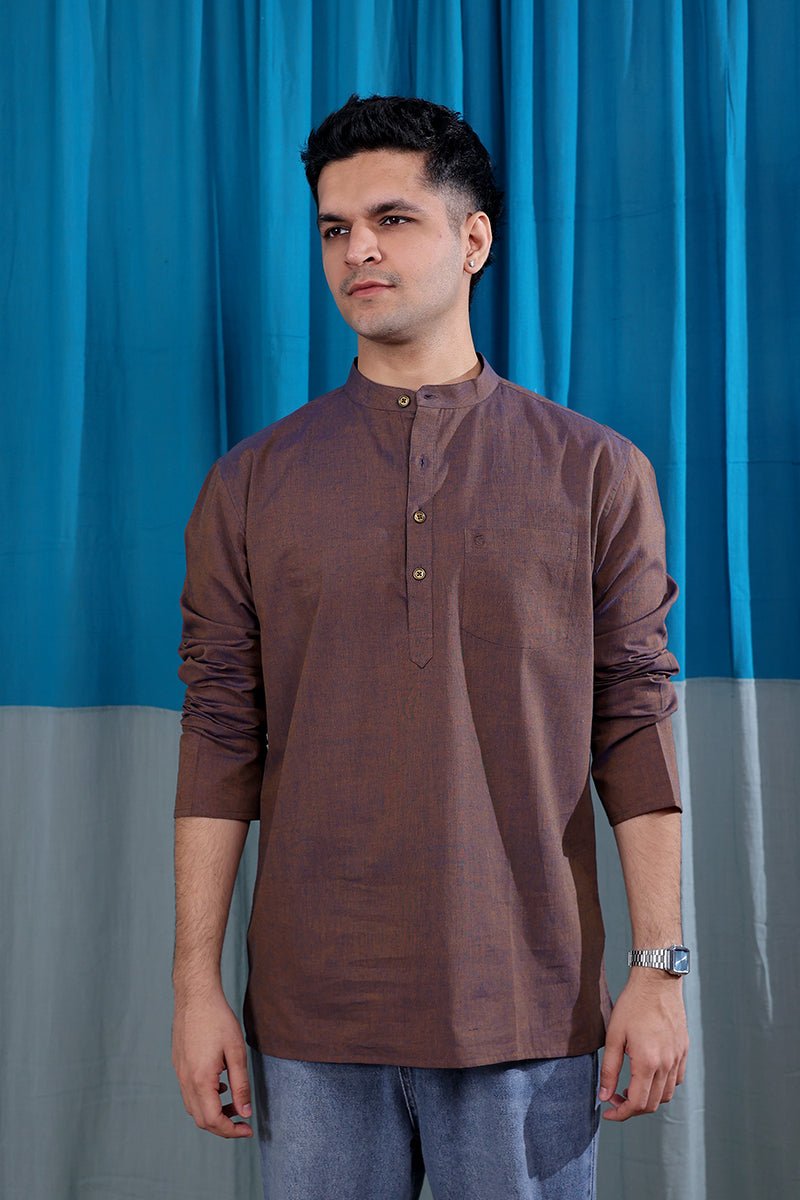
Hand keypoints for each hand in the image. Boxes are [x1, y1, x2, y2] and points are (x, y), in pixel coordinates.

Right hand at [172, 989, 253, 1137]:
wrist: (195, 995)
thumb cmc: (218, 1019)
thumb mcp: (236, 1052)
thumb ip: (240, 1085)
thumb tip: (245, 1113)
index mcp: (200, 1079)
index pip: (213, 1120)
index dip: (231, 1130)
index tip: (248, 1128)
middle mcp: (185, 1080)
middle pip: (201, 1119)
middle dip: (223, 1125)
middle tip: (243, 1119)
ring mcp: (179, 1072)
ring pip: (193, 1107)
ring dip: (213, 1112)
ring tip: (234, 1102)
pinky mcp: (178, 1064)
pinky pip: (189, 1092)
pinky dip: (204, 1099)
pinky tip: (220, 1085)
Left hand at [599, 970, 687, 1120]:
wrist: (657, 981)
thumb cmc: (632, 1005)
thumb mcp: (613, 1036)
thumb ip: (609, 1069)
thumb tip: (604, 1096)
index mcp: (648, 1062)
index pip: (637, 1104)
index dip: (621, 1113)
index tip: (608, 1112)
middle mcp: (667, 1064)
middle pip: (652, 1104)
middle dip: (631, 1108)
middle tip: (614, 1097)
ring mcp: (678, 1058)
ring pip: (666, 1095)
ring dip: (647, 1098)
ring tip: (629, 1086)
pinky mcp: (683, 1050)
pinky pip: (676, 1080)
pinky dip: (662, 1086)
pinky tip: (647, 1074)